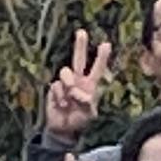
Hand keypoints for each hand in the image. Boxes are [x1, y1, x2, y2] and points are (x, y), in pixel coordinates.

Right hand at [39, 26, 109, 143]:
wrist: (63, 128)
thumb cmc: (79, 120)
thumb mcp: (88, 114)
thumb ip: (86, 103)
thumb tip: (77, 91)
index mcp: (90, 85)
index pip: (97, 69)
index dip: (101, 57)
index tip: (106, 44)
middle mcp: (78, 80)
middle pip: (78, 59)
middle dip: (80, 45)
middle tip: (82, 32)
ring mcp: (65, 83)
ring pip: (65, 72)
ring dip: (68, 83)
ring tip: (69, 100)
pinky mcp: (54, 88)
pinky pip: (57, 87)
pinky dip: (59, 97)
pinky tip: (61, 105)